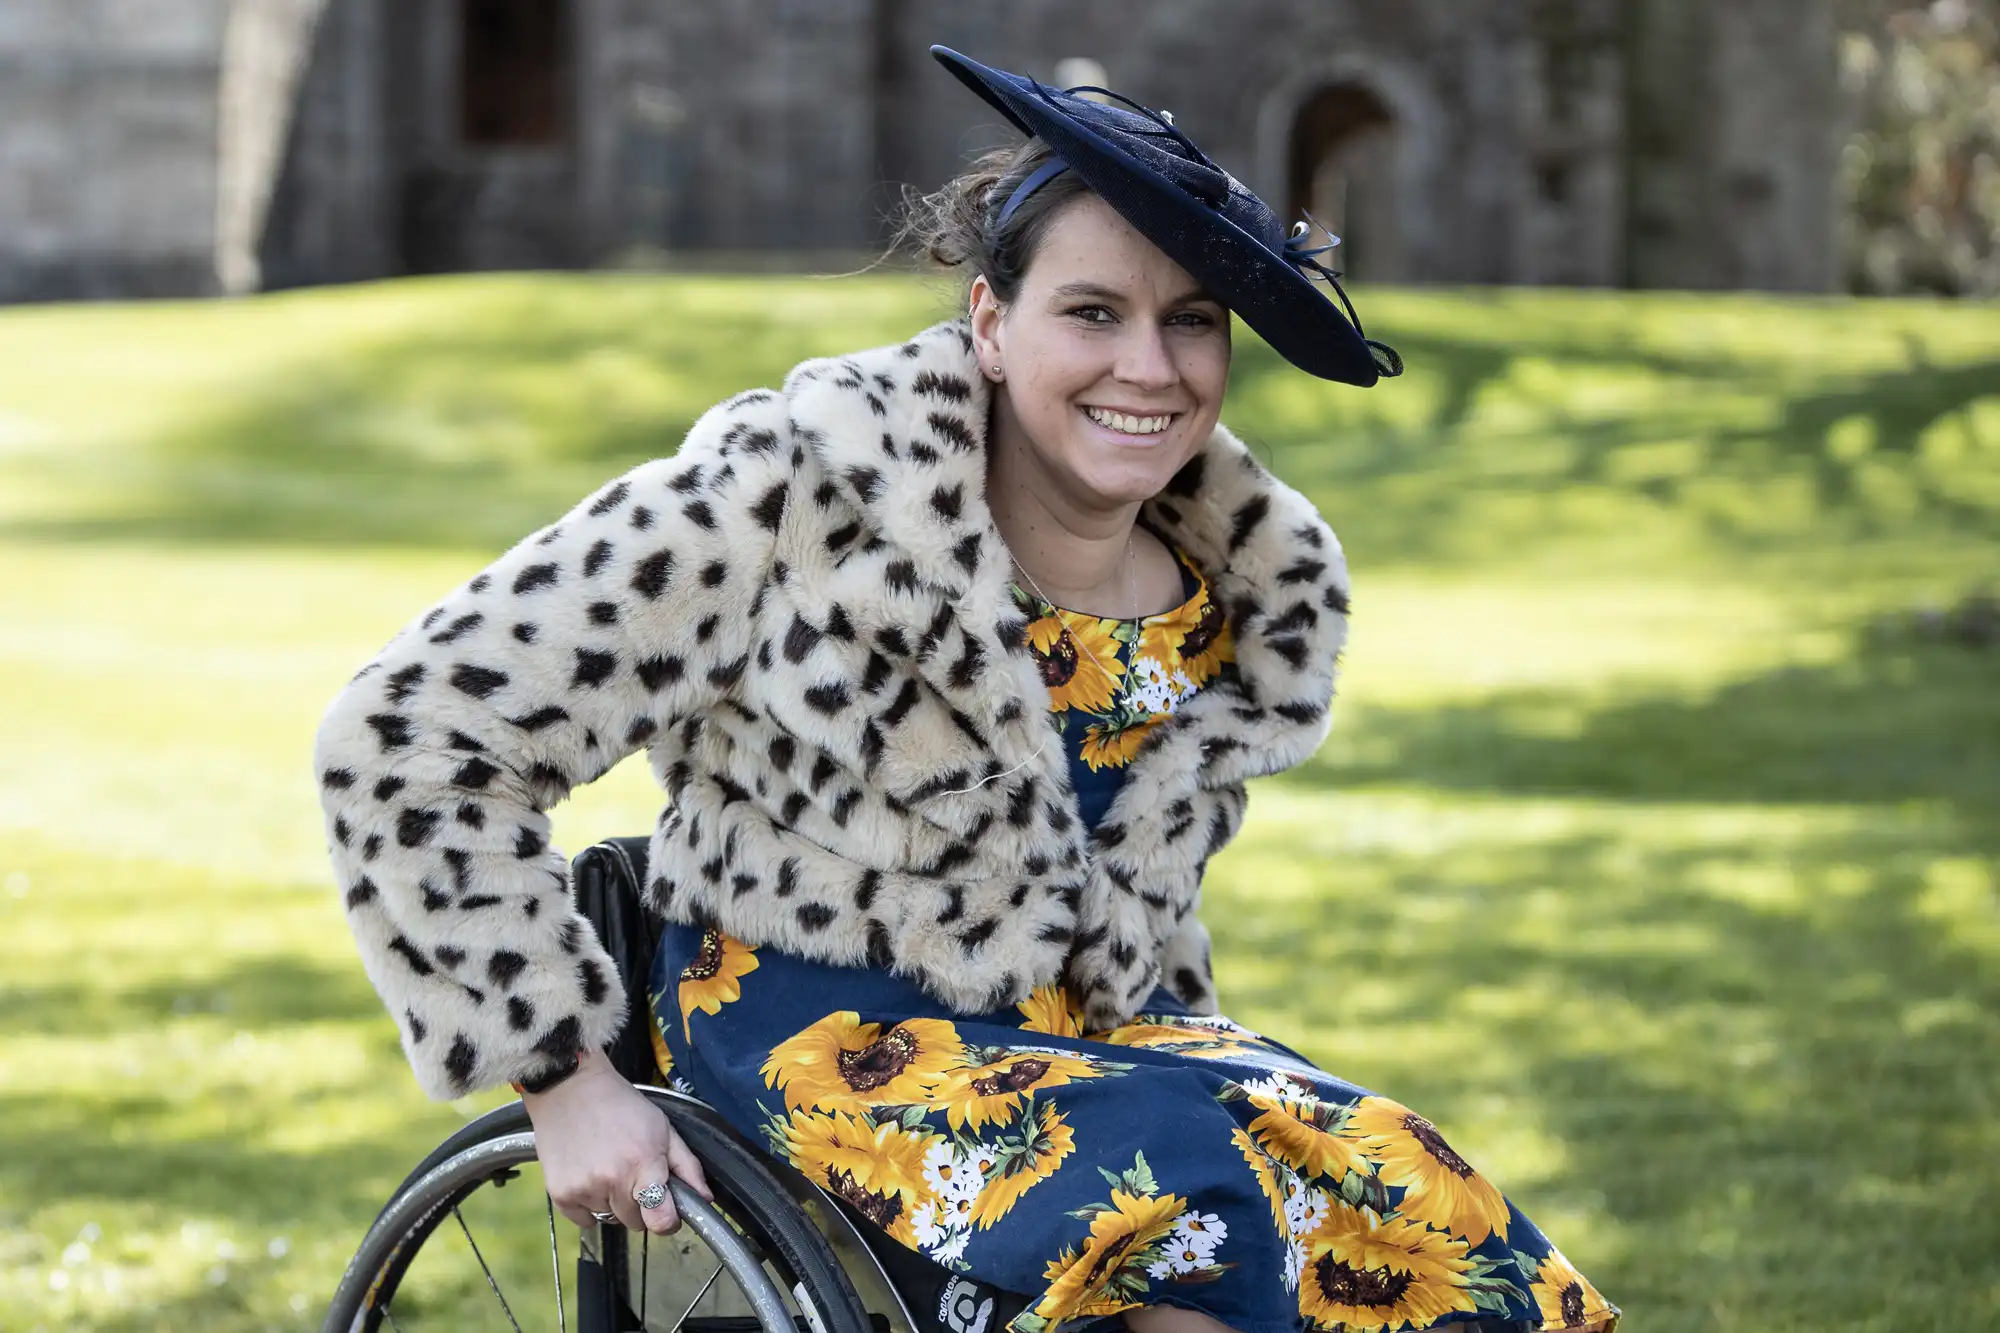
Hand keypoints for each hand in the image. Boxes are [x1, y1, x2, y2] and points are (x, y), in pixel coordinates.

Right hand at [522, 1047, 714, 1232]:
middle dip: (640, 1205)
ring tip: (607, 1168)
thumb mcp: (662, 1128)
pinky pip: (584, 1221)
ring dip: (612, 1202)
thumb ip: (687, 1166)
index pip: (661, 1220)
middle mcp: (613, 1180)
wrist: (569, 1088)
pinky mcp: (560, 1194)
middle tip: (633, 1176)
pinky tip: (588, 1177)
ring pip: (610, 1219)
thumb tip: (705, 1198)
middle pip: (636, 1223)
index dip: (668, 1221)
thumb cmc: (620, 1105)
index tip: (667, 1212)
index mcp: (644, 1163)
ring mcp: (584, 1189)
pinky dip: (589, 1206)